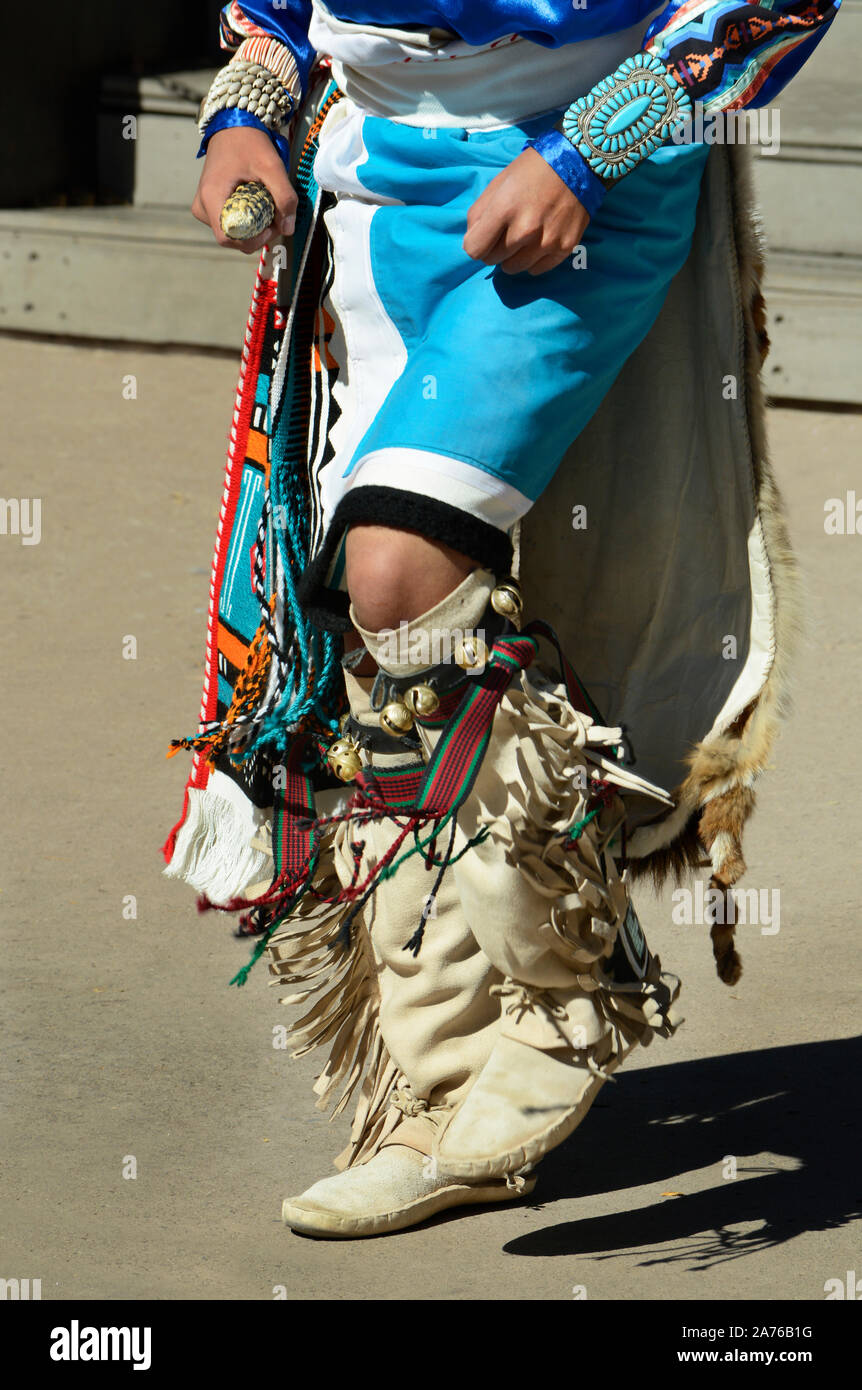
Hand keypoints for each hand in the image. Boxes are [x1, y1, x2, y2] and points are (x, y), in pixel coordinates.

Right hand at [191, 126, 297, 254]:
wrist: (234, 126)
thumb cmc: (249, 143)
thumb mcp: (272, 166)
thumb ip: (284, 197)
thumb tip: (288, 229)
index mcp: (210, 198)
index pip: (229, 238)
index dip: (253, 239)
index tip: (270, 225)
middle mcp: (202, 207)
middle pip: (233, 238)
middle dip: (258, 233)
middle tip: (275, 214)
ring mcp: (204, 208)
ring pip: (233, 233)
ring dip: (254, 227)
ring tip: (266, 204)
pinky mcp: (210, 206)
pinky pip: (231, 224)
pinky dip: (248, 219)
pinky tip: (257, 203)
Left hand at [463, 146, 589, 275]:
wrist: (578, 162)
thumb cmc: (533, 170)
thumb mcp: (499, 183)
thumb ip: (478, 213)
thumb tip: (471, 240)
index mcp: (504, 209)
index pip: (474, 249)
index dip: (475, 243)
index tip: (484, 236)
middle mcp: (525, 230)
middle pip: (493, 260)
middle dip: (494, 248)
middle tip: (506, 231)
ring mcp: (546, 242)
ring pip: (514, 268)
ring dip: (513, 256)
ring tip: (522, 237)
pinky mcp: (564, 248)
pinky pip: (536, 270)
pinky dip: (532, 260)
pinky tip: (537, 243)